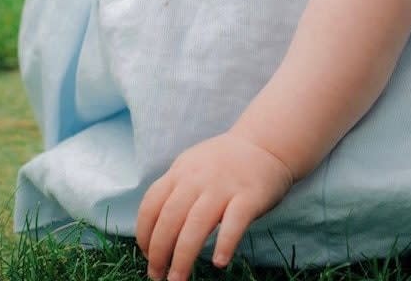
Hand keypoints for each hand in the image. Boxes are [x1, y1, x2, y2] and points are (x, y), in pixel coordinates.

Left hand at [135, 132, 293, 280]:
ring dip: (183, 256)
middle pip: (170, 218)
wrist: (266, 143)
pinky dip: (225, 243)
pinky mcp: (249, 197)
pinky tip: (219, 262)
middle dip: (159, 252)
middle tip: (157, 276)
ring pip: (197, 224)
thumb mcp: (192, 165)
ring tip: (177, 279)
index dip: (144, 233)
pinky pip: (234, 222)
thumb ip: (174, 189)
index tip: (147, 255)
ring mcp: (224, 187)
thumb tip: (153, 230)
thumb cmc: (224, 162)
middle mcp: (198, 178)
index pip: (152, 204)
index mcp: (181, 171)